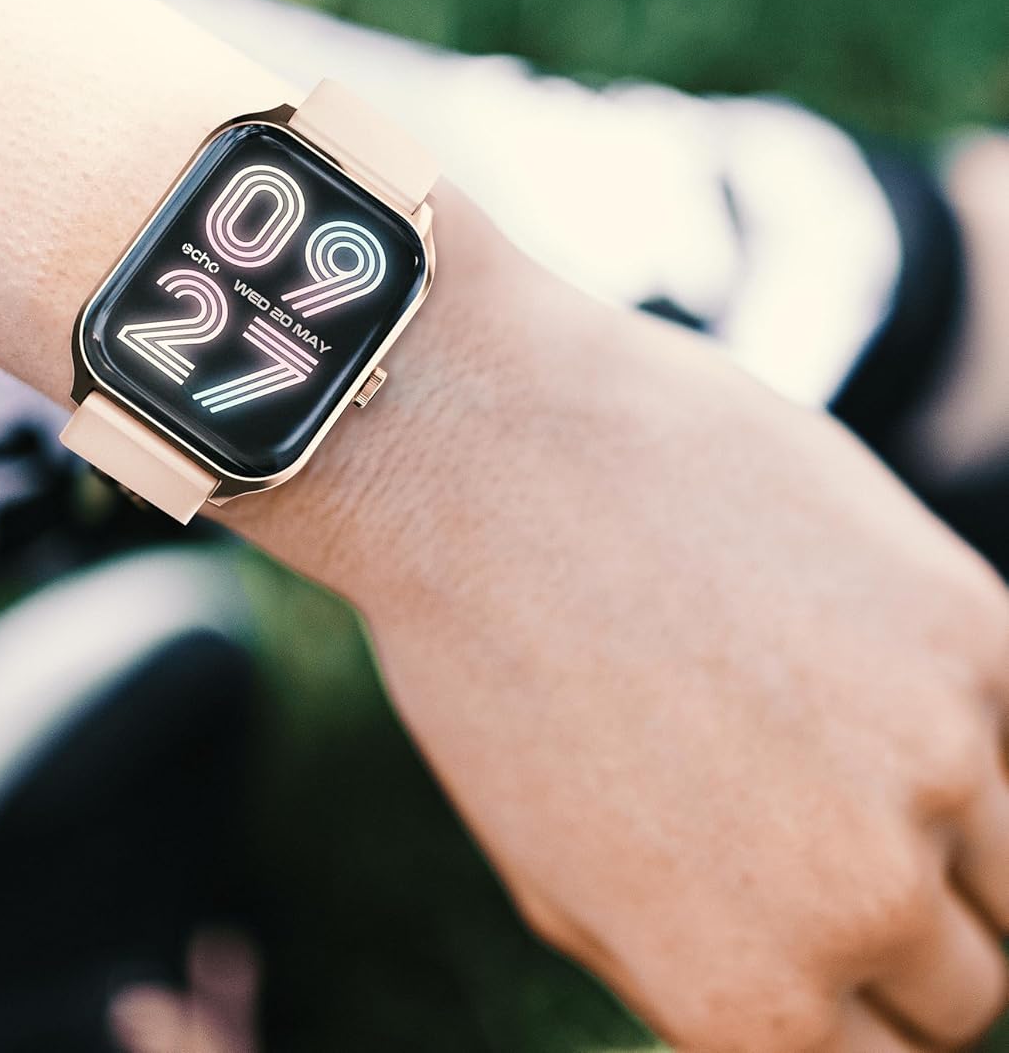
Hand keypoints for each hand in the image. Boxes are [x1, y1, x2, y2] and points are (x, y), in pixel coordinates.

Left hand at [350, 279, 1008, 1050]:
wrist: (490, 454)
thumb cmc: (491, 663)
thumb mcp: (553, 874)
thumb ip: (694, 974)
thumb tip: (808, 1015)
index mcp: (749, 999)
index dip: (858, 1012)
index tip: (829, 945)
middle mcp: (862, 903)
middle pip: (969, 988)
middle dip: (903, 932)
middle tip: (805, 816)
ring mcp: (936, 758)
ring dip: (950, 826)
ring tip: (822, 729)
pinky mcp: (967, 623)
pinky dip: (958, 711)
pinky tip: (848, 647)